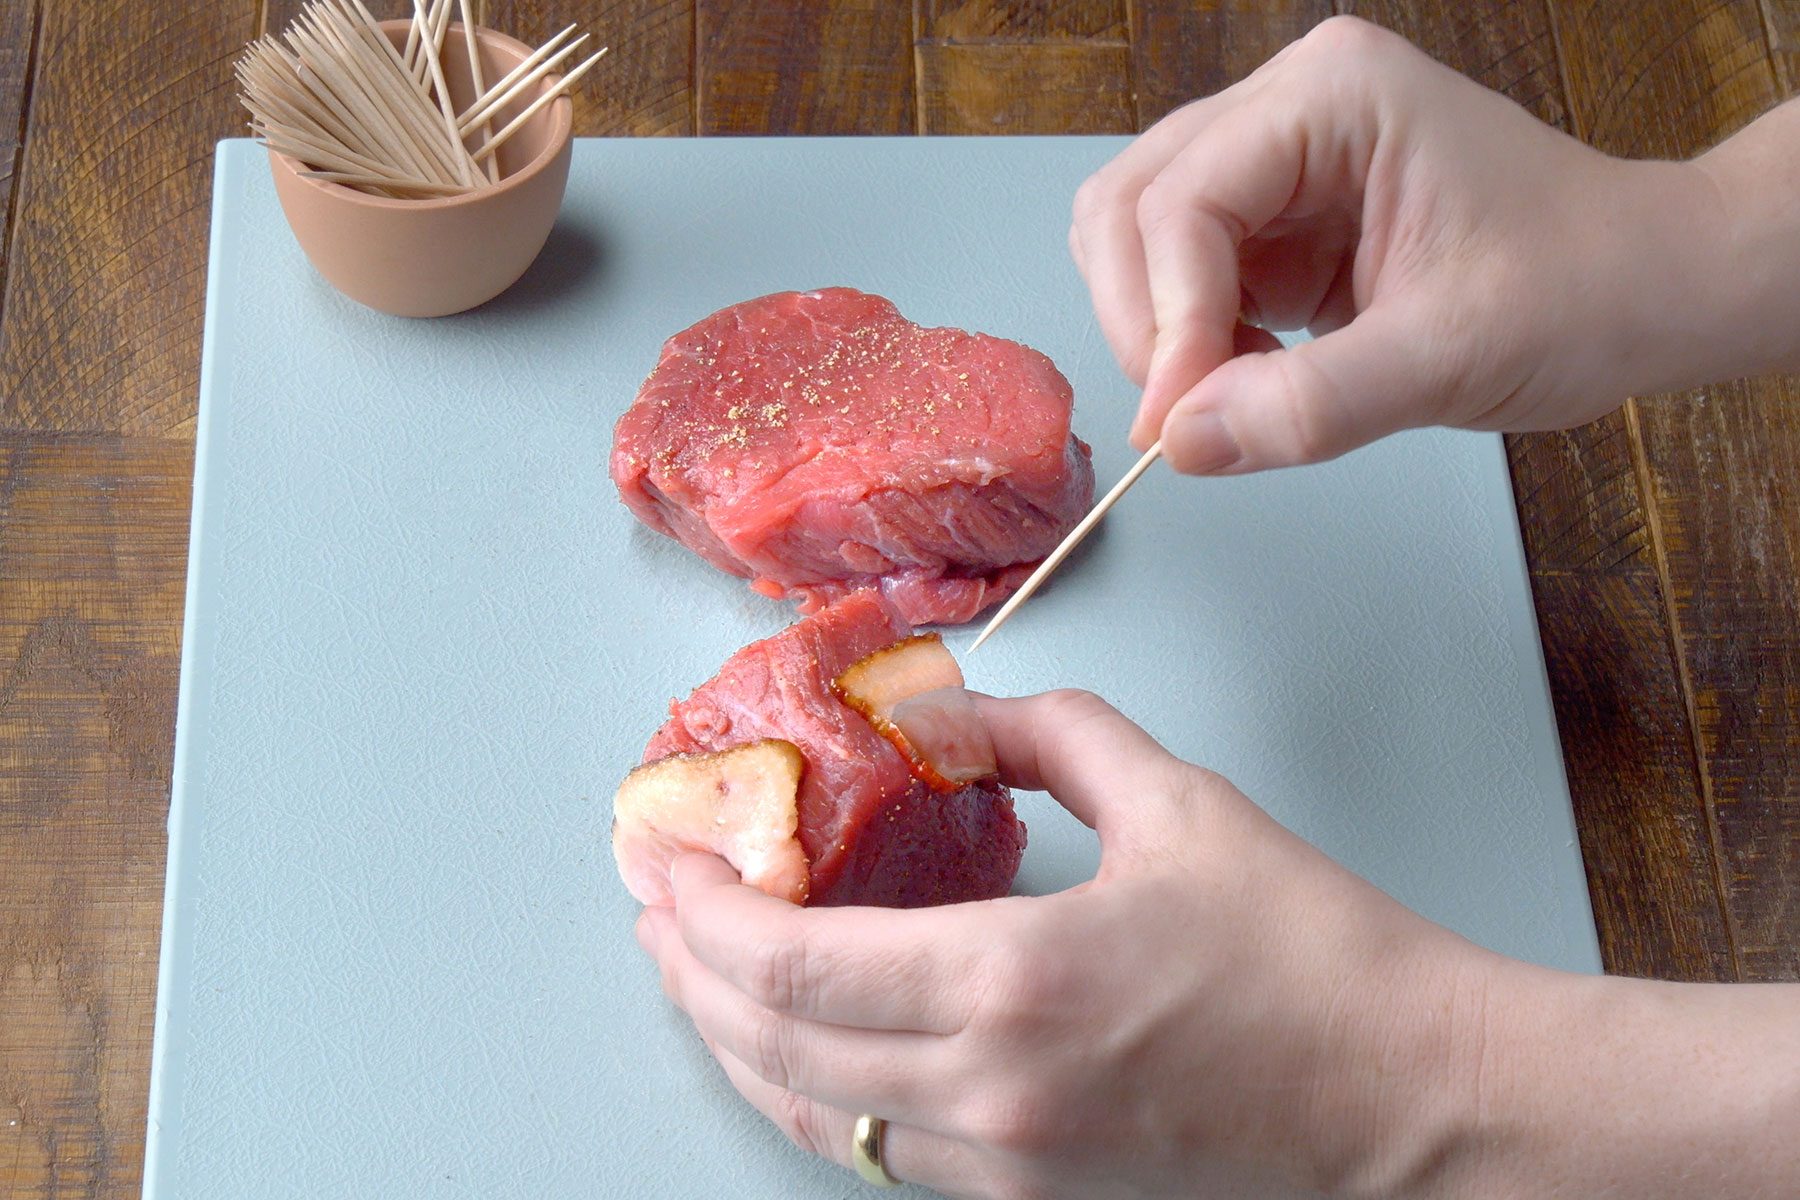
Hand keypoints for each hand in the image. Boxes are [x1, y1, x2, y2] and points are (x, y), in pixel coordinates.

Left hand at [635, 690, 1497, 1198]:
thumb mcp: (1178, 802)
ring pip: (810, 1115)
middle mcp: (990, 1093)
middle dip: (686, 972)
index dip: (702, 913)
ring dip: (733, 1038)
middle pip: (770, 1046)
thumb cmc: (1313, 955)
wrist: (1412, 1099)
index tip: (668, 857)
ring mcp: (1006, 1166)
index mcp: (1016, 983)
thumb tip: (948, 713)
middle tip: (654, 904)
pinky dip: (814, 1090)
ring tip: (695, 971)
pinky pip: (879, 1154)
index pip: (790, 964)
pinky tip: (802, 1041)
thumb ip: (1046, 735)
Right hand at [1069, 16, 1728, 474]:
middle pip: (1130, 203)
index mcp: (1335, 97)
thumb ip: (1310, 403)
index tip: (1178, 421)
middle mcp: (1290, 107)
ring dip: (1157, 330)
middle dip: (1142, 319)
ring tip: (1231, 392)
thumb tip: (1184, 440)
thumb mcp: (1449, 356)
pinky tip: (1252, 379)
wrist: (1643, 289)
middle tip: (1182, 416)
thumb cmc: (1581, 288)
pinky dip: (1187, 342)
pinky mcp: (1276, 219)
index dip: (1166, 317)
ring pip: (1136, 236)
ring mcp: (1277, 160)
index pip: (1186, 199)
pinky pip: (1180, 277)